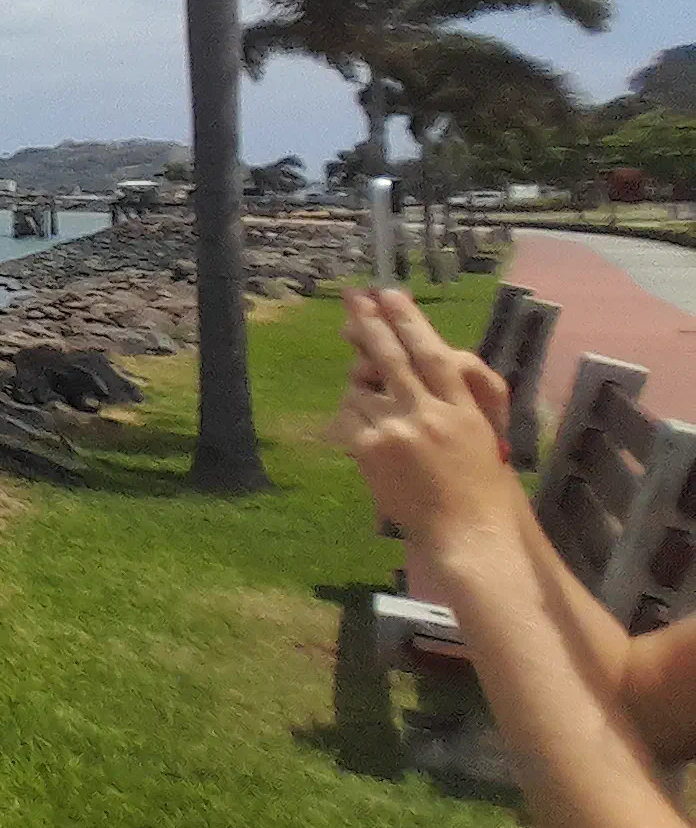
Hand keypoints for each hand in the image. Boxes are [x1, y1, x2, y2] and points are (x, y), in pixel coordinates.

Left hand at [328, 287, 529, 553]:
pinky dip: (350, 419)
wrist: (466, 532)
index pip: (434, 352)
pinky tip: (364, 432)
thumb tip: (414, 376)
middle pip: (393, 356)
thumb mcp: (478, 436)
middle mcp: (431, 411)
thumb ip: (451, 402)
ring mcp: (399, 428)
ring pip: (360, 391)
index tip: (390, 295)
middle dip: (371, 323)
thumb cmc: (479, 490)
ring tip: (376, 407)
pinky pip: (348, 419)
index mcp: (463, 406)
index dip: (409, 320)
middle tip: (354, 297)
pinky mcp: (372, 448)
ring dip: (359, 391)